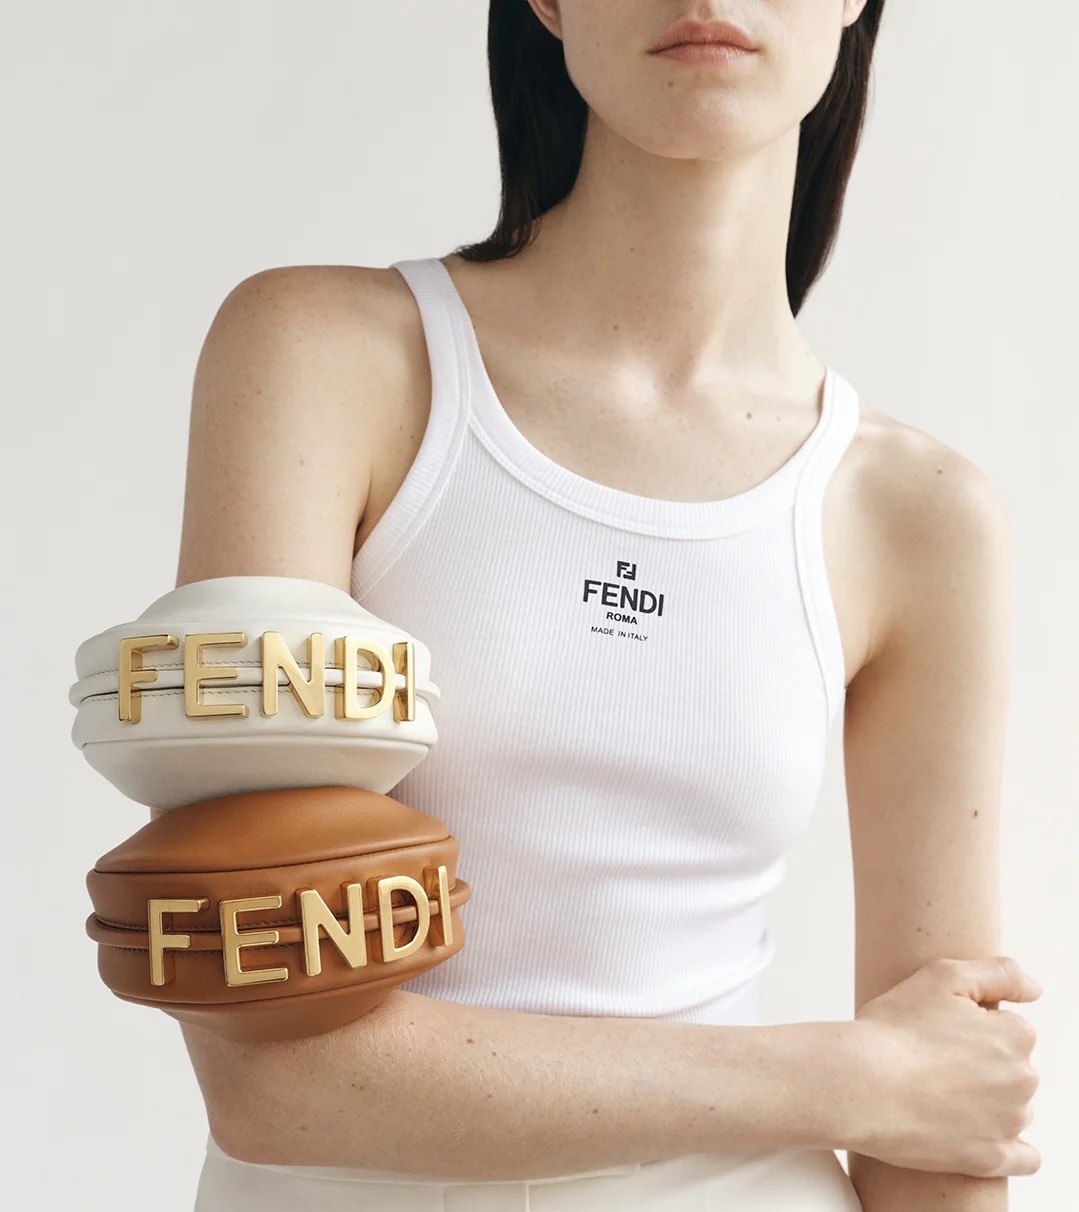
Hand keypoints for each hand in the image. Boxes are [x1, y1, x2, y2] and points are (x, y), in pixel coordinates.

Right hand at [848, 955, 1041, 1177]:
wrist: (860, 1084)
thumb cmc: (894, 1028)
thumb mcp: (942, 976)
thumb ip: (999, 973)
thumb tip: (1036, 990)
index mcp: (1015, 1036)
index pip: (1008, 1030)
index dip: (972, 1028)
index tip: (941, 1032)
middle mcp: (1023, 1081)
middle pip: (1012, 1070)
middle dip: (983, 1066)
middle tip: (934, 1062)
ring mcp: (1009, 1124)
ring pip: (1012, 1109)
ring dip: (989, 1104)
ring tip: (937, 1095)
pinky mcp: (991, 1159)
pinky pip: (1024, 1159)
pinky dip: (1011, 1150)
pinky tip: (980, 1136)